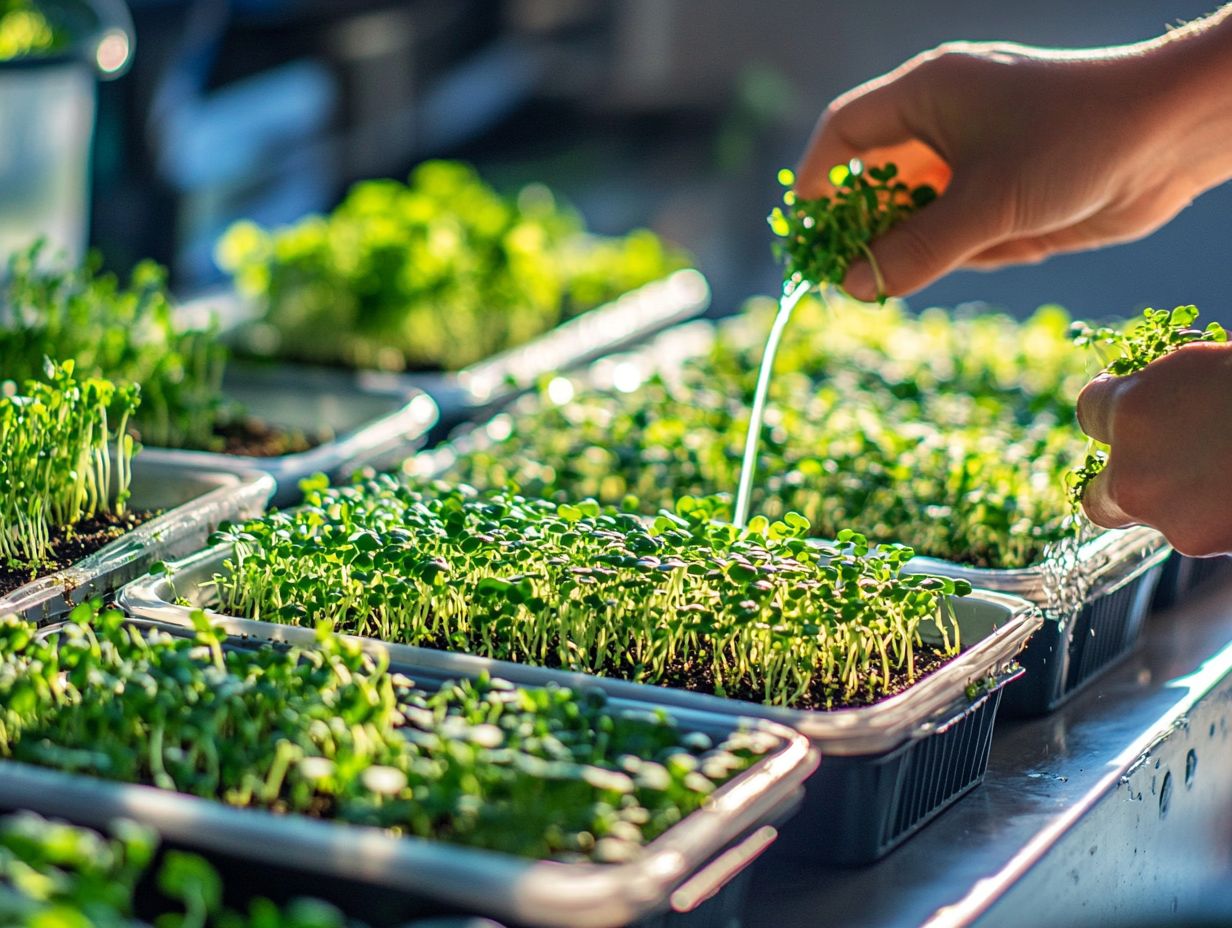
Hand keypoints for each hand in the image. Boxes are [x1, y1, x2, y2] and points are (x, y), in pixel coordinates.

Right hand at [795, 13, 1231, 299]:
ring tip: (976, 250)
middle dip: (872, 231)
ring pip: (917, 217)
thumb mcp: (988, 204)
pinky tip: (1023, 242)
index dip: (818, 182)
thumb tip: (853, 286)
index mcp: (926, 94)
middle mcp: (943, 123)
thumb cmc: (1077, 142)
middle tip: (865, 277)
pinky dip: (975, 252)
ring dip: (929, 249)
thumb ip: (917, 251)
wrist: (1176, 136)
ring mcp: (974, 158)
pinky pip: (959, 234)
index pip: (843, 133)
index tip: (811, 236)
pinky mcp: (1004, 192)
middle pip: (874, 182)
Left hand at [1076, 342, 1231, 556]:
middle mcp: (1135, 470)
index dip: (1110, 411)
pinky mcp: (1205, 545)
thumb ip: (1170, 391)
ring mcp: (1169, 517)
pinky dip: (1217, 517)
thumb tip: (1155, 400)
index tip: (1123, 410)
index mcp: (1133, 408)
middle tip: (1153, 470)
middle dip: (1118, 485)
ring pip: (1156, 517)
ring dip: (1181, 500)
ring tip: (1225, 471)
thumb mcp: (1209, 367)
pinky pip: (1199, 531)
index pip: (1089, 412)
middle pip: (1098, 495)